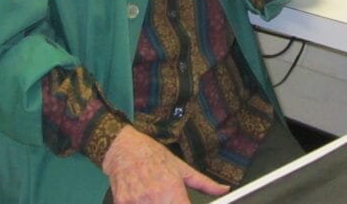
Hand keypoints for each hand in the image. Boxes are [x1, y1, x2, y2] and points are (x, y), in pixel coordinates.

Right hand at [102, 126, 229, 202]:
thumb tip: (224, 190)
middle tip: (168, 198)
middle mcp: (155, 198)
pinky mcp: (122, 203)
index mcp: (173, 191)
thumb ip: (204, 183)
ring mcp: (137, 202)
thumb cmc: (153, 155)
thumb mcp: (181, 167)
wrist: (123, 148)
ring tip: (153, 196)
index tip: (184, 203)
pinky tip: (142, 198)